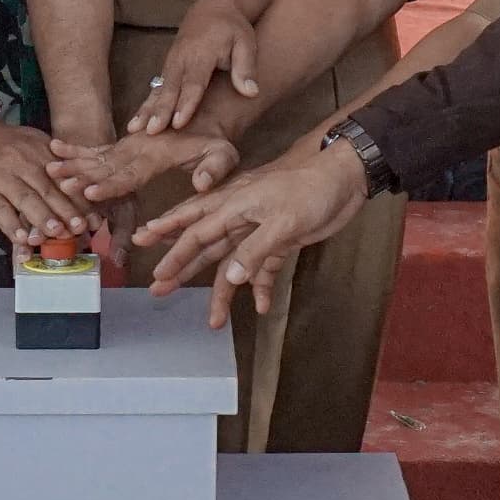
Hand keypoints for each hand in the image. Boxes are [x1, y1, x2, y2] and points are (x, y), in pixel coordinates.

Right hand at [0, 92, 76, 245]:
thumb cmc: (0, 142)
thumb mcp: (30, 142)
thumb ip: (52, 162)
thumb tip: (81, 187)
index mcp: (40, 152)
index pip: (65, 179)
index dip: (81, 201)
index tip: (96, 219)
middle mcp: (23, 163)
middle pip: (49, 190)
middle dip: (68, 211)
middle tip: (82, 229)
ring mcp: (1, 177)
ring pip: (26, 199)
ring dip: (43, 218)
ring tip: (57, 234)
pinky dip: (12, 225)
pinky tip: (22, 240)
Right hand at [52, 128, 246, 206]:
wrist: (204, 112)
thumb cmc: (213, 139)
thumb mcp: (224, 152)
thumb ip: (215, 167)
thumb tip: (201, 183)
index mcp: (157, 154)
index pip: (130, 174)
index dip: (110, 185)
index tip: (90, 191)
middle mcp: (137, 148)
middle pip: (105, 166)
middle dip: (82, 175)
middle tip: (58, 181)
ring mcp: (128, 144)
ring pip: (96, 156)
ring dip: (72, 163)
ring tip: (49, 168)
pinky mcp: (123, 143)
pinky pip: (97, 148)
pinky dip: (75, 150)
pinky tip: (54, 149)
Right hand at [135, 144, 368, 324]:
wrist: (346, 178)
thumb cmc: (311, 189)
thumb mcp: (283, 219)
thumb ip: (255, 249)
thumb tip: (231, 278)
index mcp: (234, 205)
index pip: (197, 231)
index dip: (173, 249)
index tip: (153, 267)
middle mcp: (241, 219)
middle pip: (205, 248)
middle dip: (182, 269)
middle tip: (159, 289)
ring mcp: (260, 232)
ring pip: (233, 264)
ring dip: (223, 292)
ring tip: (213, 321)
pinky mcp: (280, 242)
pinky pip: (264, 269)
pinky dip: (261, 287)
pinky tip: (259, 306)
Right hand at [139, 0, 262, 134]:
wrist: (213, 8)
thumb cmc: (233, 28)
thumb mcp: (246, 43)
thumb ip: (246, 68)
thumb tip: (251, 92)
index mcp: (202, 53)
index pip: (194, 82)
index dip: (186, 103)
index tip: (179, 122)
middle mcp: (182, 58)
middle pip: (171, 88)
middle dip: (160, 110)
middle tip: (152, 131)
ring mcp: (171, 62)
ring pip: (158, 89)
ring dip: (147, 109)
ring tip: (133, 129)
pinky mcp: (167, 67)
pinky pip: (155, 88)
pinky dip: (145, 104)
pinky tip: (136, 123)